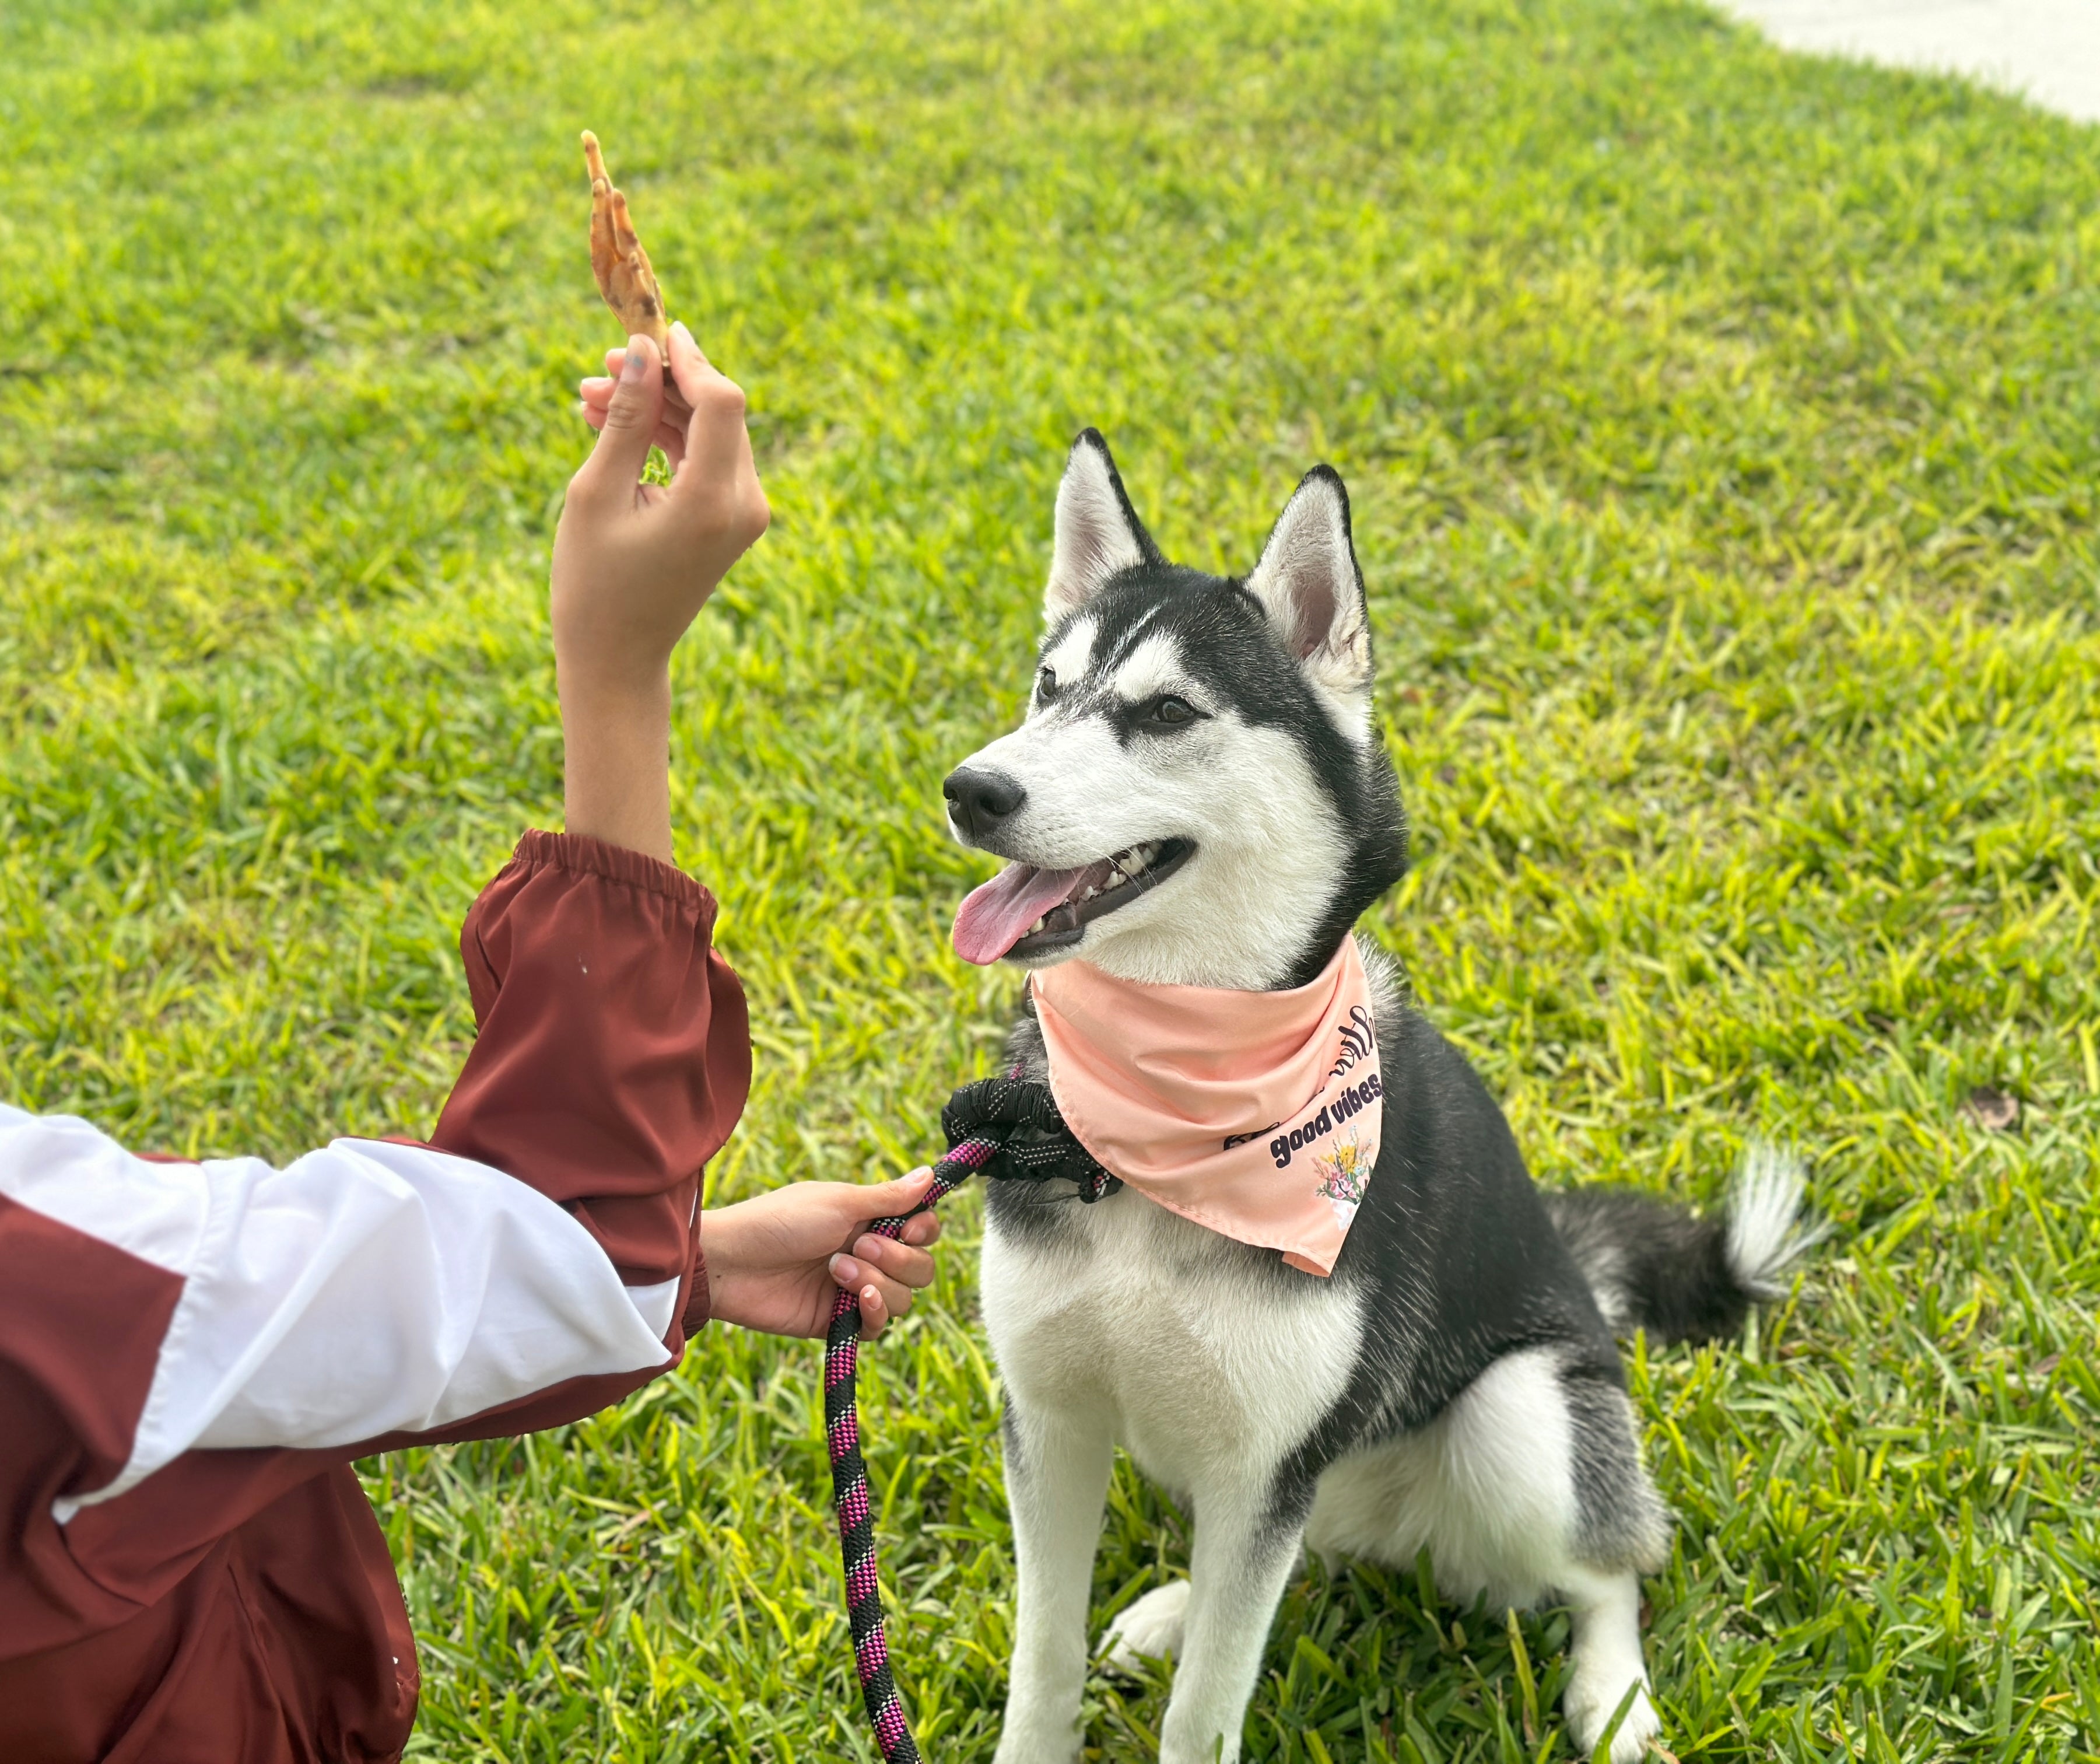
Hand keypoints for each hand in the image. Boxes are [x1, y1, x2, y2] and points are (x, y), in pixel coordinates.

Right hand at [551, 320, 769, 859]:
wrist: (617, 659)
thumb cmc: (595, 584)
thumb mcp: (597, 492)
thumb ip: (624, 417)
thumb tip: (640, 350)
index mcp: (715, 501)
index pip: (722, 401)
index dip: (686, 359)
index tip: (645, 331)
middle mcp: (744, 505)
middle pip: (720, 410)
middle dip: (661, 381)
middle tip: (601, 366)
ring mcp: (743, 514)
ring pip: (709, 431)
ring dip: (656, 407)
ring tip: (586, 395)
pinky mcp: (730, 519)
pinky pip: (704, 458)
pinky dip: (664, 437)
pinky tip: (608, 422)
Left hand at [703, 1169, 944, 1339]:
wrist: (733, 1265)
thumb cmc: (781, 1221)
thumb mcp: (840, 1202)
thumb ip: (889, 1197)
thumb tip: (930, 1174)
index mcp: (869, 1220)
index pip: (923, 1230)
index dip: (924, 1232)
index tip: (908, 1228)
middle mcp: (868, 1254)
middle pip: (921, 1267)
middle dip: (898, 1258)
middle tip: (860, 1244)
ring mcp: (854, 1289)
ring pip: (904, 1298)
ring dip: (877, 1282)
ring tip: (836, 1270)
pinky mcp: (840, 1321)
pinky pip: (881, 1326)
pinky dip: (875, 1312)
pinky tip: (855, 1300)